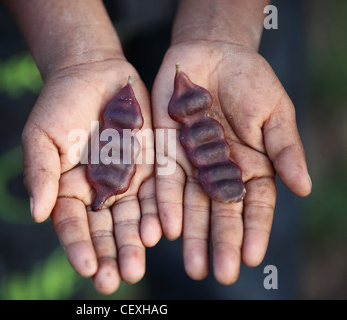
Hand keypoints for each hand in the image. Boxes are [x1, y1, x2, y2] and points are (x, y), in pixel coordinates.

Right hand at [22, 57, 159, 293]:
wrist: (93, 73)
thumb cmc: (60, 103)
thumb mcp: (41, 136)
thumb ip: (40, 173)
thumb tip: (36, 213)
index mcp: (69, 190)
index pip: (73, 225)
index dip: (78, 247)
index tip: (87, 267)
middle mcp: (99, 192)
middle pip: (105, 230)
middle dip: (110, 255)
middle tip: (115, 279)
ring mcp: (126, 181)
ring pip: (132, 220)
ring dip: (134, 244)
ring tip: (136, 266)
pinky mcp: (151, 167)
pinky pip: (156, 195)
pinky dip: (157, 214)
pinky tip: (159, 231)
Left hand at [151, 40, 311, 284]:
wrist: (211, 54)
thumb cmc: (249, 81)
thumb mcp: (274, 113)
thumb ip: (286, 150)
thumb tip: (304, 189)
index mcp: (251, 167)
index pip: (254, 206)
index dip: (254, 231)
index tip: (252, 257)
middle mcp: (219, 172)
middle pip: (221, 213)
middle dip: (220, 244)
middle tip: (218, 274)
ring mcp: (191, 164)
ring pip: (191, 206)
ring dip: (192, 236)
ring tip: (193, 266)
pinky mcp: (165, 152)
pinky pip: (164, 183)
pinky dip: (166, 205)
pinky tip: (168, 229)